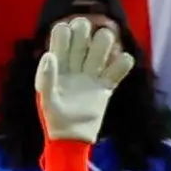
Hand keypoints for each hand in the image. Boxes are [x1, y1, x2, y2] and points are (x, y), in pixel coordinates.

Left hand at [33, 14, 129, 145]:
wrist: (72, 139)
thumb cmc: (55, 119)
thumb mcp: (46, 100)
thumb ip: (47, 78)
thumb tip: (49, 55)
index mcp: (58, 64)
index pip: (61, 36)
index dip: (65, 31)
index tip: (67, 33)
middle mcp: (75, 65)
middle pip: (83, 36)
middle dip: (85, 31)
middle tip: (86, 39)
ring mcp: (92, 75)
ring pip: (101, 47)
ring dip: (105, 42)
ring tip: (105, 50)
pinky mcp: (106, 86)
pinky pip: (118, 70)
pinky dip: (123, 63)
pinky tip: (123, 62)